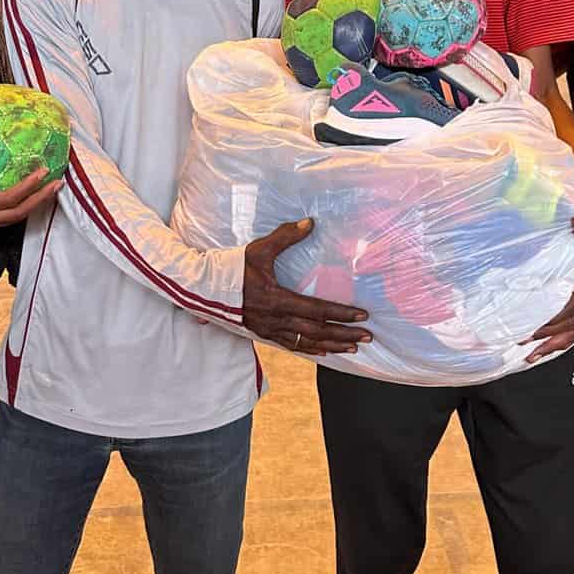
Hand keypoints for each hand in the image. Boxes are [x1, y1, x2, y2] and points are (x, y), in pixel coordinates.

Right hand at [0, 123, 60, 247]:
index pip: (8, 199)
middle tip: (57, 184)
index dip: (28, 187)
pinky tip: (23, 200)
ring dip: (31, 206)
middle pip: (18, 214)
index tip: (44, 173)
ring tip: (47, 191)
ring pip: (12, 220)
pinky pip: (2, 221)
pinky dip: (17, 210)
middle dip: (40, 199)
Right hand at [242, 218, 371, 354]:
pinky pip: (292, 346)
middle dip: (345, 335)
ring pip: (307, 342)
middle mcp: (276, 319)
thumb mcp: (259, 249)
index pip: (318, 310)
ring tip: (353, 348)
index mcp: (278, 300)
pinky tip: (323, 350)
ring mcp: (270, 330)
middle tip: (368, 337)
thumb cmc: (233, 269)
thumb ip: (285, 236)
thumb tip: (310, 222)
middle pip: (318, 331)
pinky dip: (311, 349)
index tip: (363, 316)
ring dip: (332, 345)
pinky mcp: (264, 333)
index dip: (342, 314)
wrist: (205, 290)